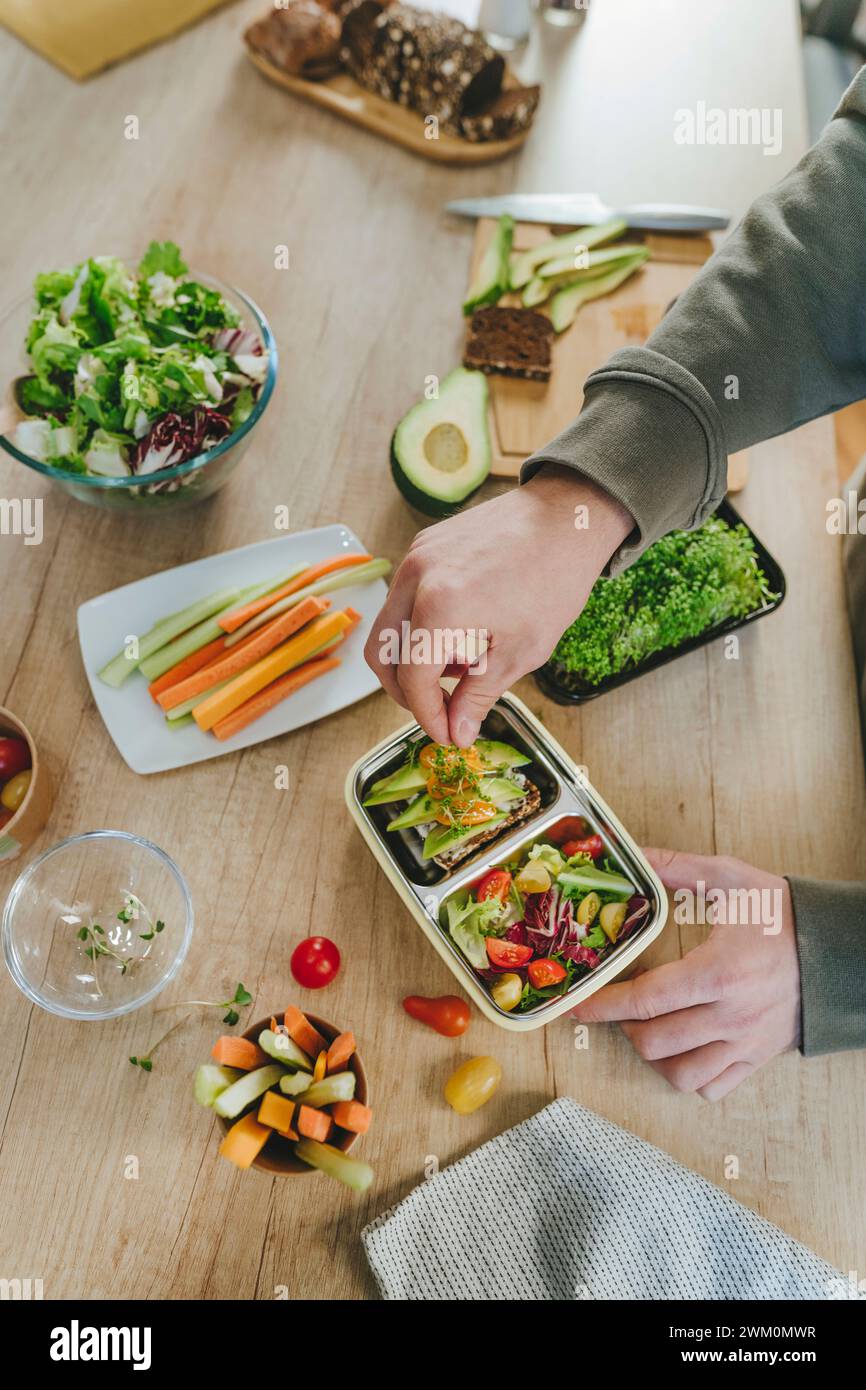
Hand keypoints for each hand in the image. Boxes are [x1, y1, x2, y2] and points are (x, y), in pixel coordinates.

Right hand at [365, 466, 632, 745]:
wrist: (566, 517)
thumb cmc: (553, 580)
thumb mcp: (521, 651)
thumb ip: (479, 695)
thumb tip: (457, 732)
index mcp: (439, 608)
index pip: (413, 680)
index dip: (428, 716)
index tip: (448, 734)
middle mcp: (416, 578)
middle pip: (380, 653)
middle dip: (406, 690)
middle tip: (440, 708)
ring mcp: (415, 557)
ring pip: (389, 623)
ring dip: (415, 656)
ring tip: (462, 663)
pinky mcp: (424, 545)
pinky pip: (405, 595)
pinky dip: (422, 623)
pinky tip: (464, 629)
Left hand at [571, 849, 801, 1099]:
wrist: (838, 948)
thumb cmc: (782, 914)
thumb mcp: (730, 879)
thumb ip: (677, 868)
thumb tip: (634, 855)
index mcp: (718, 972)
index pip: (645, 999)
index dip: (604, 1005)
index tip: (579, 1005)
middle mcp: (730, 1015)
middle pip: (655, 1042)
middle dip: (625, 1027)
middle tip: (621, 1006)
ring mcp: (745, 1042)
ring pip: (682, 1075)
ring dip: (654, 1057)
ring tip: (649, 1030)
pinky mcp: (758, 1057)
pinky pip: (714, 1087)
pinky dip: (689, 1076)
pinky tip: (681, 1050)